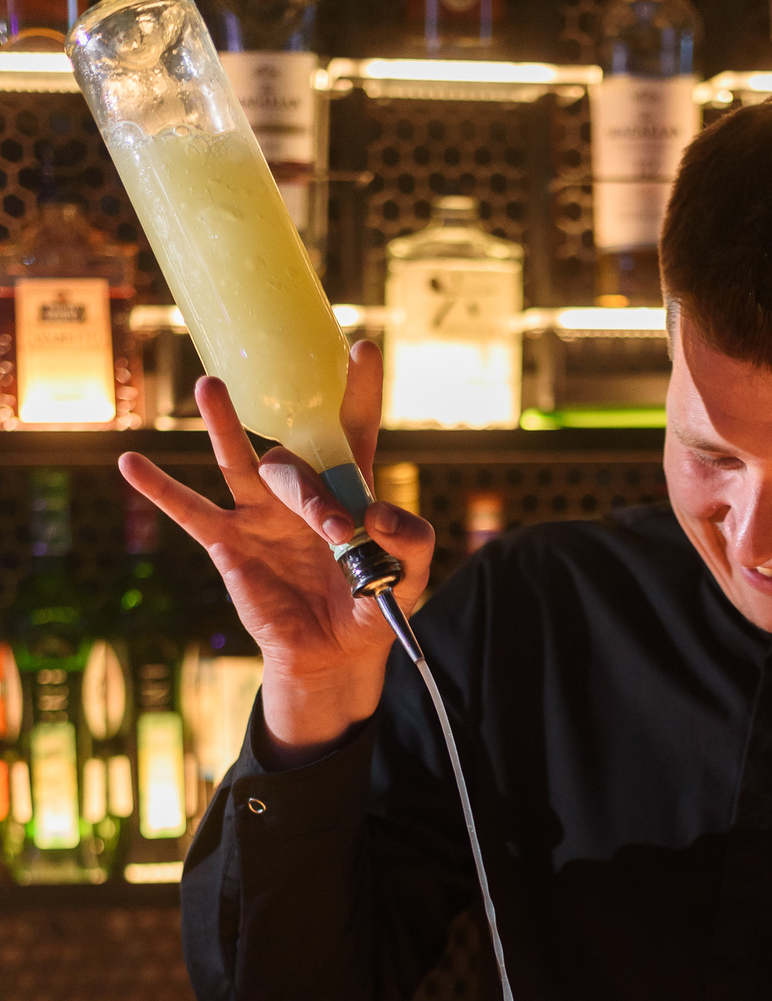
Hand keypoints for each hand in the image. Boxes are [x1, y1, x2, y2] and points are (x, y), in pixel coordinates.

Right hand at [117, 340, 434, 763]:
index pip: (354, 429)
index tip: (363, 347)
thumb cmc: (372, 608)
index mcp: (347, 490)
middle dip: (315, 498)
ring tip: (210, 386)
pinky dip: (159, 489)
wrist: (335, 654)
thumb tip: (377, 513)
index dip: (359, 390)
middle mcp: (299, 492)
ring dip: (225, 426)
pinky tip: (131, 463)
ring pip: (240, 461)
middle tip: (335, 530)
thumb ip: (411, 540)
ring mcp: (258, 514)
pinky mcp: (229, 544)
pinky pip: (189, 512)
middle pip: (299, 468)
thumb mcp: (410, 576)